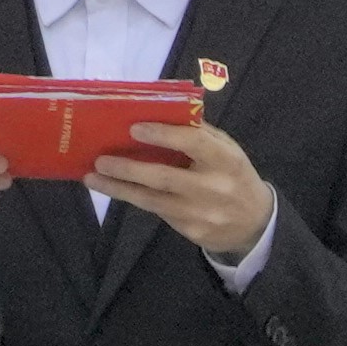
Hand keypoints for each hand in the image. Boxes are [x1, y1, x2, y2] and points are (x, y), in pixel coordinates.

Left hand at [93, 113, 274, 265]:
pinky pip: (157, 211)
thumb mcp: (227, 150)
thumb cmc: (234, 176)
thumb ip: (199, 134)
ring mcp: (200, 213)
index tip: (134, 128)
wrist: (254, 224)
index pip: (193, 143)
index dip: (163, 135)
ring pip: (152, 200)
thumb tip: (159, 113)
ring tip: (92, 179)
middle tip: (100, 160)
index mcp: (226, 159)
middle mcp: (213, 187)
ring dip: (119, 188)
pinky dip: (134, 198)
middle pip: (164, 177)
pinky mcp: (190, 231)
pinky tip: (116, 189)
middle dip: (128, 168)